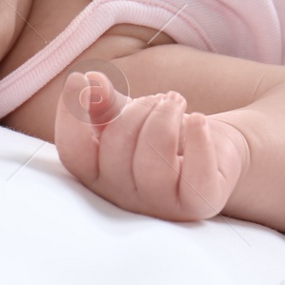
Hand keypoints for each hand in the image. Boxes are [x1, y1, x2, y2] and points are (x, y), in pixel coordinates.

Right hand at [53, 69, 247, 221]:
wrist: (215, 152)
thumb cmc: (164, 136)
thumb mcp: (132, 117)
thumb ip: (107, 104)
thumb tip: (92, 80)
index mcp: (99, 175)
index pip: (74, 154)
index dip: (70, 118)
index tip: (78, 79)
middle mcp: (125, 196)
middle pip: (116, 149)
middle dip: (136, 110)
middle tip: (158, 99)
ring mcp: (162, 204)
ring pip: (152, 163)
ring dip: (164, 118)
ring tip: (176, 102)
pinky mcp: (199, 203)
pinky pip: (197, 178)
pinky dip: (198, 141)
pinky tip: (198, 119)